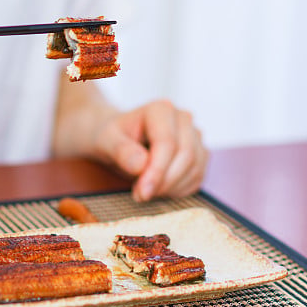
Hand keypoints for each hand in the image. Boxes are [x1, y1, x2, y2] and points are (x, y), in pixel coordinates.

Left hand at [91, 100, 208, 201]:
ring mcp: (194, 136)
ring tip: (145, 192)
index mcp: (160, 110)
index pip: (167, 143)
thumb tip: (141, 165)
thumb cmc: (113, 138)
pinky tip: (158, 189)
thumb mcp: (106, 142)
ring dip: (171, 188)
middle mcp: (183, 119)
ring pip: (195, 168)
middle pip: (186, 155)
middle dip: (164, 182)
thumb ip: (121, 151)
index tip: (141, 193)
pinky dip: (179, 190)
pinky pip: (197, 178)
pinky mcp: (199, 154)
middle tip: (140, 196)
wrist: (119, 140)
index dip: (157, 171)